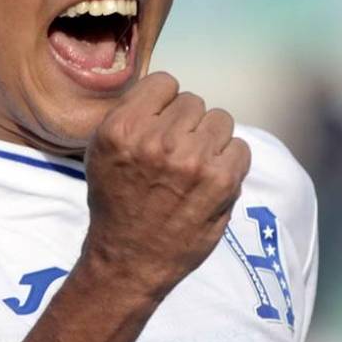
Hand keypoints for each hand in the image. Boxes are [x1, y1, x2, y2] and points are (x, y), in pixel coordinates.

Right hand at [80, 72, 250, 300]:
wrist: (129, 259)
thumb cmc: (116, 203)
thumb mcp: (101, 151)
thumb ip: (132, 116)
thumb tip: (169, 92)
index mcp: (122, 129)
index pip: (164, 82)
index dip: (164, 103)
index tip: (160, 124)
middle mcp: (156, 140)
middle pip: (194, 102)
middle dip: (187, 124)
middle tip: (176, 152)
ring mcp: (191, 160)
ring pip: (220, 119)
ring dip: (211, 139)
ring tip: (194, 165)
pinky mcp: (220, 181)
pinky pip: (240, 147)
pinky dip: (230, 161)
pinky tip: (211, 179)